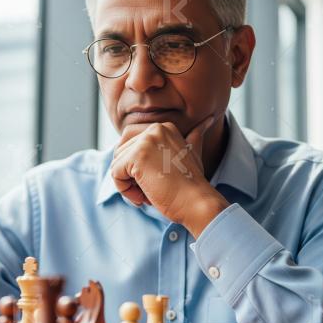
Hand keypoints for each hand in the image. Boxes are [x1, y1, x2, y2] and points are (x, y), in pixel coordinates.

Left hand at [111, 115, 228, 237]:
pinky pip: (114, 174)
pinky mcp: (136, 157)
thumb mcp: (192, 153)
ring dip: (128, 184)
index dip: (136, 166)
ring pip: (116, 164)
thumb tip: (209, 120)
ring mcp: (145, 142)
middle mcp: (154, 129)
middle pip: (121, 153)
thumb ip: (194, 136)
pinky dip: (124, 190)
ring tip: (150, 192)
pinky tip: (143, 196)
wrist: (197, 203)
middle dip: (130, 175)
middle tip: (152, 187)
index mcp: (164, 127)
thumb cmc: (192, 184)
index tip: (155, 178)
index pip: (130, 142)